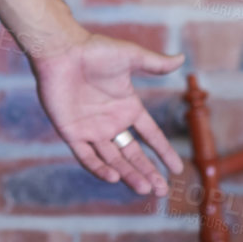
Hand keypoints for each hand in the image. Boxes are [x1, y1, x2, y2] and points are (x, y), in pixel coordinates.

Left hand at [29, 31, 185, 196]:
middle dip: (148, 172)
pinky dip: (99, 167)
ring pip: (113, 159)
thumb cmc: (94, 50)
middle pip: (133, 153)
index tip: (177, 169)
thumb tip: (181, 59)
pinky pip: (86, 155)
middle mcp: (111, 121)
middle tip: (162, 190)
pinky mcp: (71, 132)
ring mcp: (91, 128)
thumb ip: (155, 63)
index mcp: (128, 107)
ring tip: (144, 189)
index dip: (163, 152)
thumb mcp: (130, 56)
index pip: (151, 135)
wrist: (61, 51)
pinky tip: (113, 177)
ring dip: (127, 174)